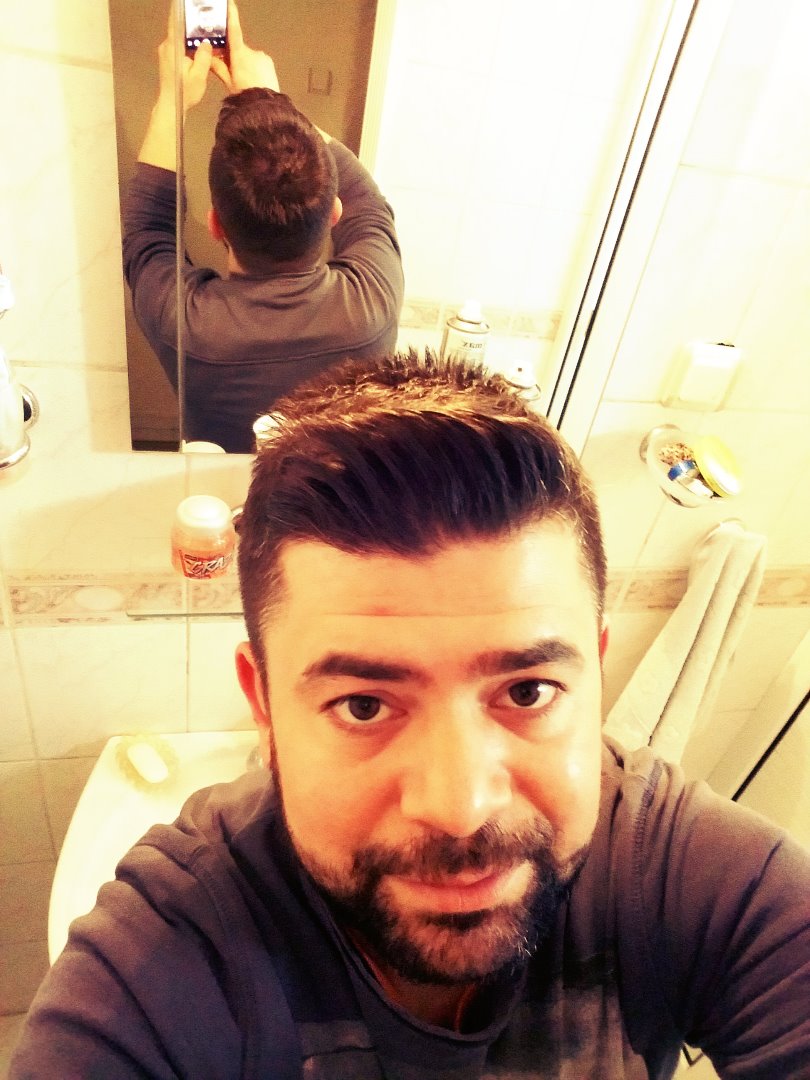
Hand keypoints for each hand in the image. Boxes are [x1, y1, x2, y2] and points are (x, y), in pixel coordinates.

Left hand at [139, 3, 212, 168]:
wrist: (171, 105)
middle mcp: (167, 46)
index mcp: (173, 47)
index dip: (179, 9)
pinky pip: (178, 45)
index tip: (184, 2)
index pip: (175, 22)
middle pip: (178, 28)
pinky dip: (187, 43)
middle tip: (202, 15)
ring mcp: (166, 52)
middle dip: (189, 22)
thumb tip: (206, 42)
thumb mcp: (199, 75)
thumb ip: (203, 56)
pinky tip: (197, 45)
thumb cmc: (184, 92)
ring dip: (189, 34)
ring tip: (202, 30)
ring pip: (179, 37)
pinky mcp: (168, 58)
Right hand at [211, 0, 280, 93]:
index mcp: (239, 55)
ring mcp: (262, 56)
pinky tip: (254, 81)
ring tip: (246, 82)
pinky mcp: (269, 62)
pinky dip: (255, 68)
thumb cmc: (245, 95)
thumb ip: (219, 68)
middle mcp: (252, 52)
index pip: (234, 31)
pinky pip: (259, 62)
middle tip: (234, 74)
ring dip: (246, 65)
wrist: (265, 107)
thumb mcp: (228, 82)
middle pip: (239, 49)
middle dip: (235, 58)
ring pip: (249, 57)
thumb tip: (209, 58)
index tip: (230, 3)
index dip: (231, 16)